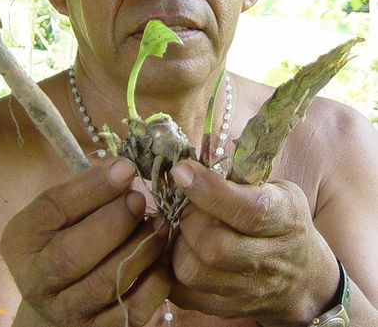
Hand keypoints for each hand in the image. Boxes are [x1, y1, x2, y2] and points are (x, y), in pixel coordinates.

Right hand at [0, 157, 170, 326]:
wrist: (58, 301)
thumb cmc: (63, 241)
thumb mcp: (59, 214)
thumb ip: (85, 192)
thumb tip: (125, 169)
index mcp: (21, 242)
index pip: (52, 210)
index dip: (92, 188)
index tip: (126, 168)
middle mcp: (37, 282)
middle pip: (72, 254)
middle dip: (114, 222)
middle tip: (140, 199)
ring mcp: (67, 312)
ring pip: (105, 283)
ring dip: (140, 248)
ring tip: (160, 224)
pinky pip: (133, 308)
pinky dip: (154, 278)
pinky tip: (161, 254)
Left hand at [169, 160, 338, 326]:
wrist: (301, 277)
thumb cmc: (281, 222)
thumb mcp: (275, 190)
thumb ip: (241, 178)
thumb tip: (192, 163)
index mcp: (285, 219)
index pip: (249, 210)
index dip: (210, 190)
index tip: (181, 171)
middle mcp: (270, 260)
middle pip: (215, 246)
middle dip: (189, 218)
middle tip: (187, 205)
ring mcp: (248, 291)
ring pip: (193, 271)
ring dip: (178, 244)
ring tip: (185, 229)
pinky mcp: (226, 308)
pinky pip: (182, 292)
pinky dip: (170, 267)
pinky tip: (181, 248)